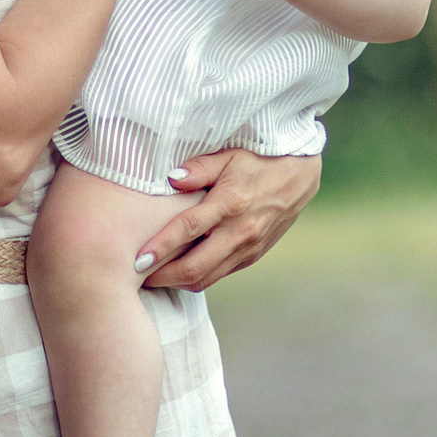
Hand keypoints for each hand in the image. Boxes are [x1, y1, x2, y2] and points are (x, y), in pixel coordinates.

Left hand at [136, 149, 321, 290]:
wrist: (300, 175)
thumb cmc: (259, 160)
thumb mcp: (229, 155)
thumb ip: (198, 168)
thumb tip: (169, 178)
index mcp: (231, 203)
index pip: (187, 230)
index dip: (160, 247)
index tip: (136, 260)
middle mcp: (240, 232)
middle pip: (194, 268)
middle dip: (161, 277)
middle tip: (135, 276)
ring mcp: (248, 248)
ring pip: (206, 278)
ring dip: (176, 282)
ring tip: (152, 277)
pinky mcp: (253, 256)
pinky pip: (219, 274)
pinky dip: (196, 277)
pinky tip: (178, 270)